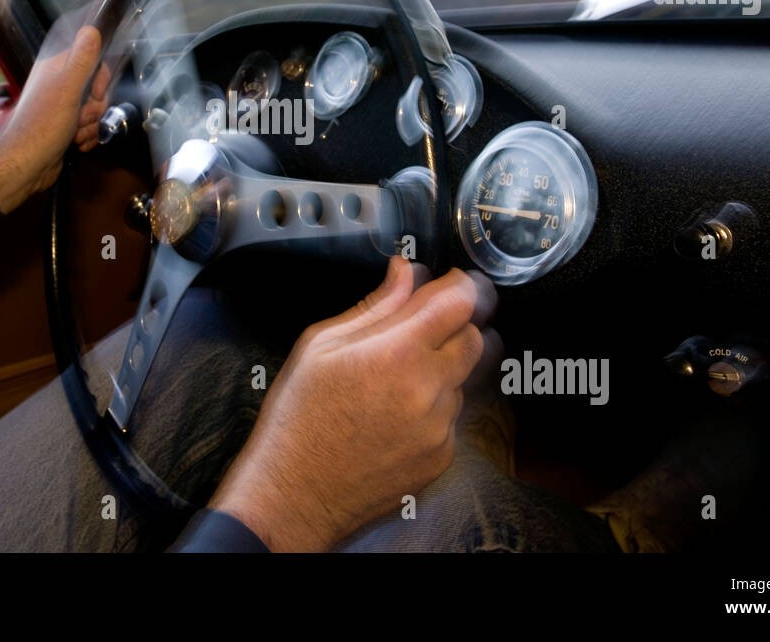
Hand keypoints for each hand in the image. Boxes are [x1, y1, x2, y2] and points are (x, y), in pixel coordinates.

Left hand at [0, 25, 109, 212]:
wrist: (26, 165)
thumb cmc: (42, 127)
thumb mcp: (67, 89)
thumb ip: (82, 59)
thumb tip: (92, 29)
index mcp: (56, 69)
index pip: (92, 61)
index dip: (100, 79)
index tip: (97, 93)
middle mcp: (58, 86)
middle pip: (96, 88)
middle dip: (95, 107)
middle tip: (81, 117)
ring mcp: (62, 108)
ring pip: (94, 110)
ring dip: (91, 125)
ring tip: (76, 134)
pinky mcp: (65, 127)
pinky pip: (88, 127)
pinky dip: (87, 137)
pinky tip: (78, 143)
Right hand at [208, 257, 496, 551]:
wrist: (295, 495)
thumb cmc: (298, 419)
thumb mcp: (320, 346)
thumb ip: (374, 306)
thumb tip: (405, 273)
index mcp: (397, 353)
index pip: (460, 304)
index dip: (461, 286)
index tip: (453, 282)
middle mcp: (429, 390)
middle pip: (474, 339)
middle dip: (457, 326)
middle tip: (425, 327)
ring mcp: (440, 428)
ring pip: (464, 380)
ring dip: (443, 369)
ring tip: (396, 380)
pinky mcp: (442, 458)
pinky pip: (452, 419)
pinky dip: (434, 408)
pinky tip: (395, 414)